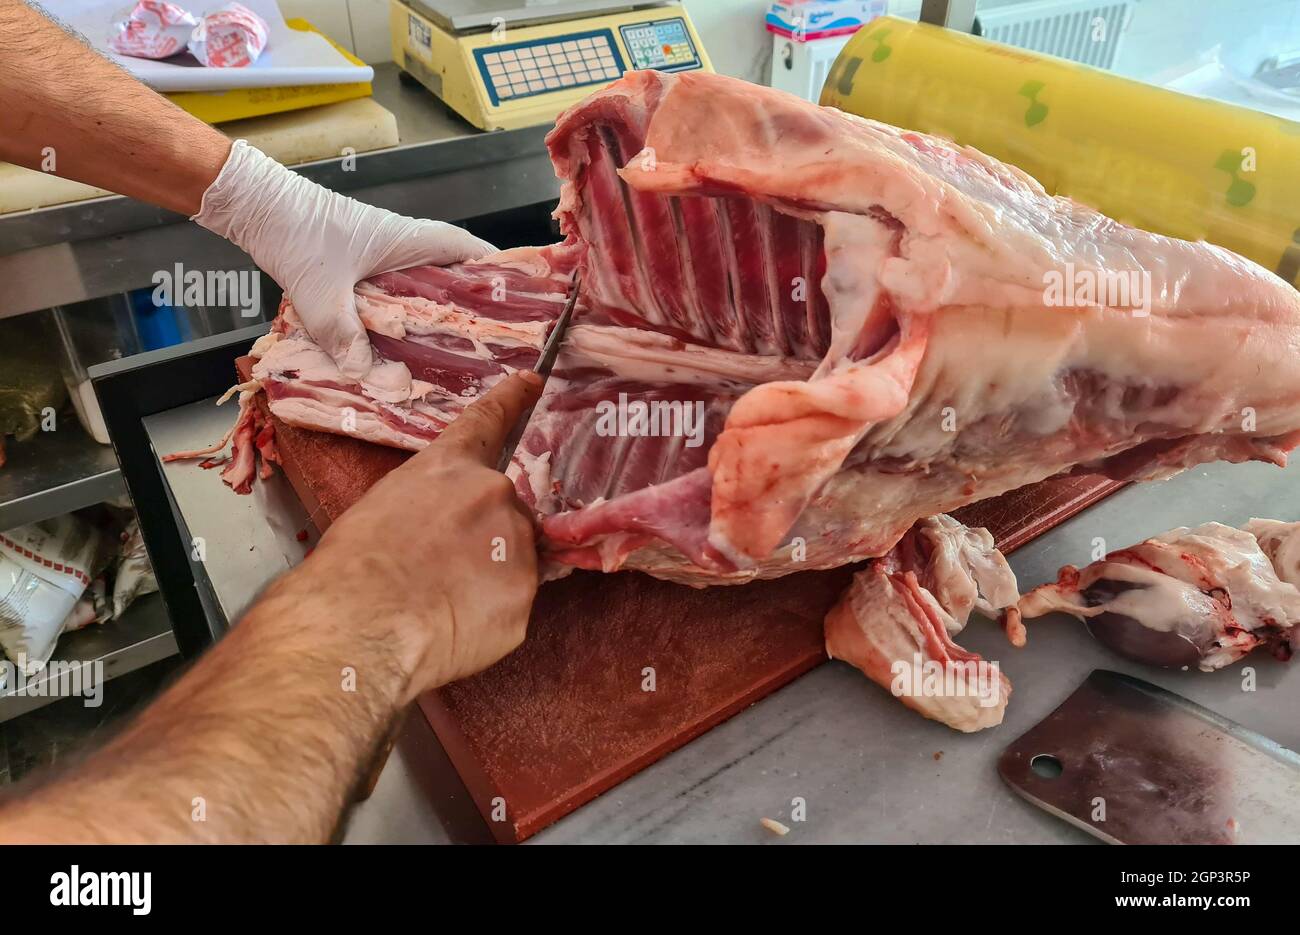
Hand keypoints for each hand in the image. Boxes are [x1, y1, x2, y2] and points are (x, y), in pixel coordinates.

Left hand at [193, 141, 492, 382]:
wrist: (256, 206)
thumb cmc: (297, 233)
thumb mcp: (321, 291)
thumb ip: (344, 335)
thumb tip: (368, 376)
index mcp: (413, 240)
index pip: (473, 251)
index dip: (501, 274)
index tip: (523, 303)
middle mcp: (406, 245)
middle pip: (456, 273)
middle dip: (474, 306)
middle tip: (492, 344)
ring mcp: (385, 255)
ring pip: (427, 285)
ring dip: (440, 312)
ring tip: (455, 353)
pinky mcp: (363, 266)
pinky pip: (398, 293)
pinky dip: (407, 315)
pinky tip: (403, 346)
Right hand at [290, 371, 543, 696]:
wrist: (360, 623)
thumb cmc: (350, 568)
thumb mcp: (380, 508)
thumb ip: (429, 503)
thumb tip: (441, 529)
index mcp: (450, 467)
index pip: (488, 422)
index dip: (513, 399)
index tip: (533, 381)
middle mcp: (493, 495)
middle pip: (505, 512)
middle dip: (483, 539)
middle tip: (441, 571)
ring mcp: (516, 546)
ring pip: (514, 560)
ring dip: (489, 579)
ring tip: (441, 603)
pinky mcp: (525, 597)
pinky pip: (513, 605)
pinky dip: (489, 617)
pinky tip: (453, 626)